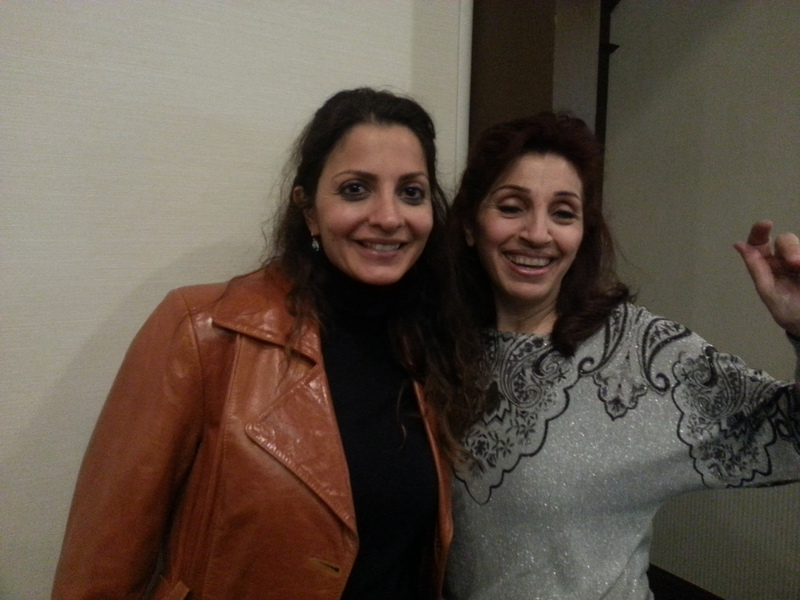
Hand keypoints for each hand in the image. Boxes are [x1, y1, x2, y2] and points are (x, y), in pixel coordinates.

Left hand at [734, 220, 799, 337]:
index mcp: (768, 266)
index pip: (759, 244)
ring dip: (799, 252)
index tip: (766, 224)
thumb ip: (757, 269)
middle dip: (790, 247)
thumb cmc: (789, 312)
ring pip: (799, 245)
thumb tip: (738, 244)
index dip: (759, 231)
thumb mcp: (770, 294)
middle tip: (795, 263)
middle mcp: (786, 260)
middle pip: (786, 240)